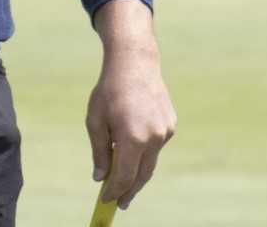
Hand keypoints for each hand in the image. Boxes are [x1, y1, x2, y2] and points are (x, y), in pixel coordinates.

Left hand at [86, 0, 176, 210]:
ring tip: (123, 177)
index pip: (124, 176)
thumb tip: (101, 177)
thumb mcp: (95, 120)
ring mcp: (165, 131)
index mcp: (132, 138)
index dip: (115, 191)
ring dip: (137, 169)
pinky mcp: (171, 124)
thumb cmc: (109, 91)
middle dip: (130, 190)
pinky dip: (145, 151)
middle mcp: (153, 137)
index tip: (106, 200)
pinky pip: (156, 145)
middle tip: (120, 202)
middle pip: (142, 175)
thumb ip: (99, 151)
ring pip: (150, 161)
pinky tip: (134, 143)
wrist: (134, 62)